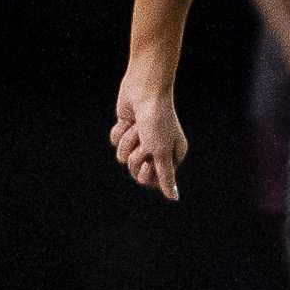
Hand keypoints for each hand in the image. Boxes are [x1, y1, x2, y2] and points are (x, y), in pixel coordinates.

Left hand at [111, 68, 188, 199]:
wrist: (144, 91)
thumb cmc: (158, 122)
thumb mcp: (162, 153)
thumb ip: (166, 177)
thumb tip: (174, 198)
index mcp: (171, 156)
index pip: (153, 179)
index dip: (146, 172)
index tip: (148, 161)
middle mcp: (157, 149)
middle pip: (135, 169)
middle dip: (135, 155)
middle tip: (142, 142)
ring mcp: (141, 140)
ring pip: (122, 155)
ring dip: (128, 141)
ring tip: (137, 127)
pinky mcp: (127, 130)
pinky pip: (116, 142)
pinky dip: (120, 132)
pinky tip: (128, 120)